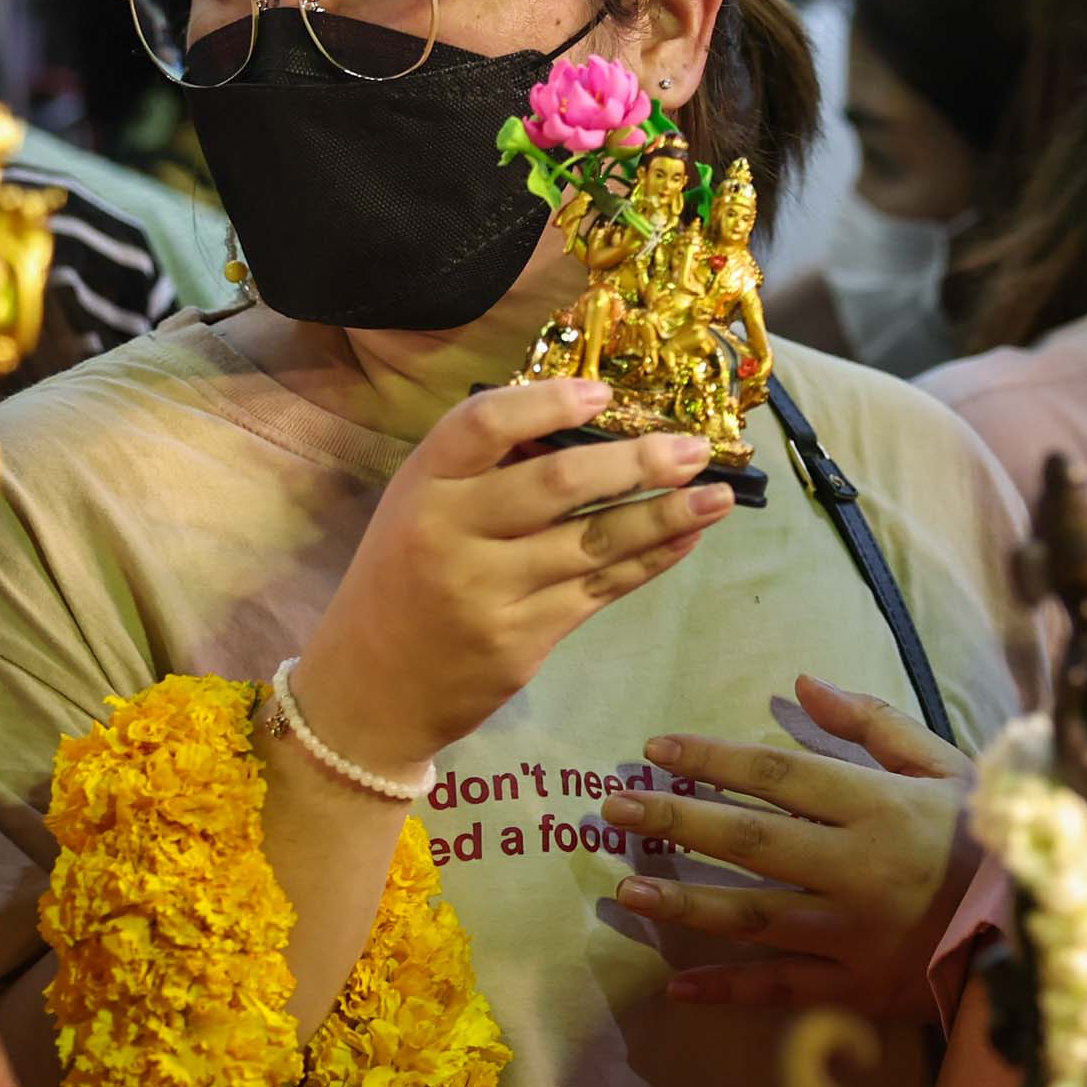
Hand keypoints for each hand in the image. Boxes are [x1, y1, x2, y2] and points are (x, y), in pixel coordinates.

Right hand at [292, 382, 734, 775]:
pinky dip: (648, 561)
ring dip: (665, 514)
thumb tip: (587, 434)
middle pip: (558, 483)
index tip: (605, 393)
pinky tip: (684, 540)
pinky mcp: (522, 641)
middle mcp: (451, 534)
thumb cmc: (401, 586)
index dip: (548, 402)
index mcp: (421, 488)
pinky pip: (601, 591)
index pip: (485, 424)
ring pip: (594, 542)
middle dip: (637, 461)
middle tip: (694, 447)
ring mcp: (489, 592)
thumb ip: (483, 476)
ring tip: (717, 495)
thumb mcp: (416, 514)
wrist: (368, 693)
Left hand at [607, 677, 975, 1013]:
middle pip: (752, 841)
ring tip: (627, 889)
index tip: (656, 748)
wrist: (1043, 928)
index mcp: (880, 807)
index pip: (779, 776)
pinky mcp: (859, 987)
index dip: (712, 759)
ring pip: (755, 916)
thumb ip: (873, 725)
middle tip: (612, 810)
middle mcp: (859, 869)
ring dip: (687, 902)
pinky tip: (676, 983)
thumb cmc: (987, 837)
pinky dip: (729, 989)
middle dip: (677, 822)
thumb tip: (803, 684)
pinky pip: (784, 989)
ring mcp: (855, 934)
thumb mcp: (944, 766)